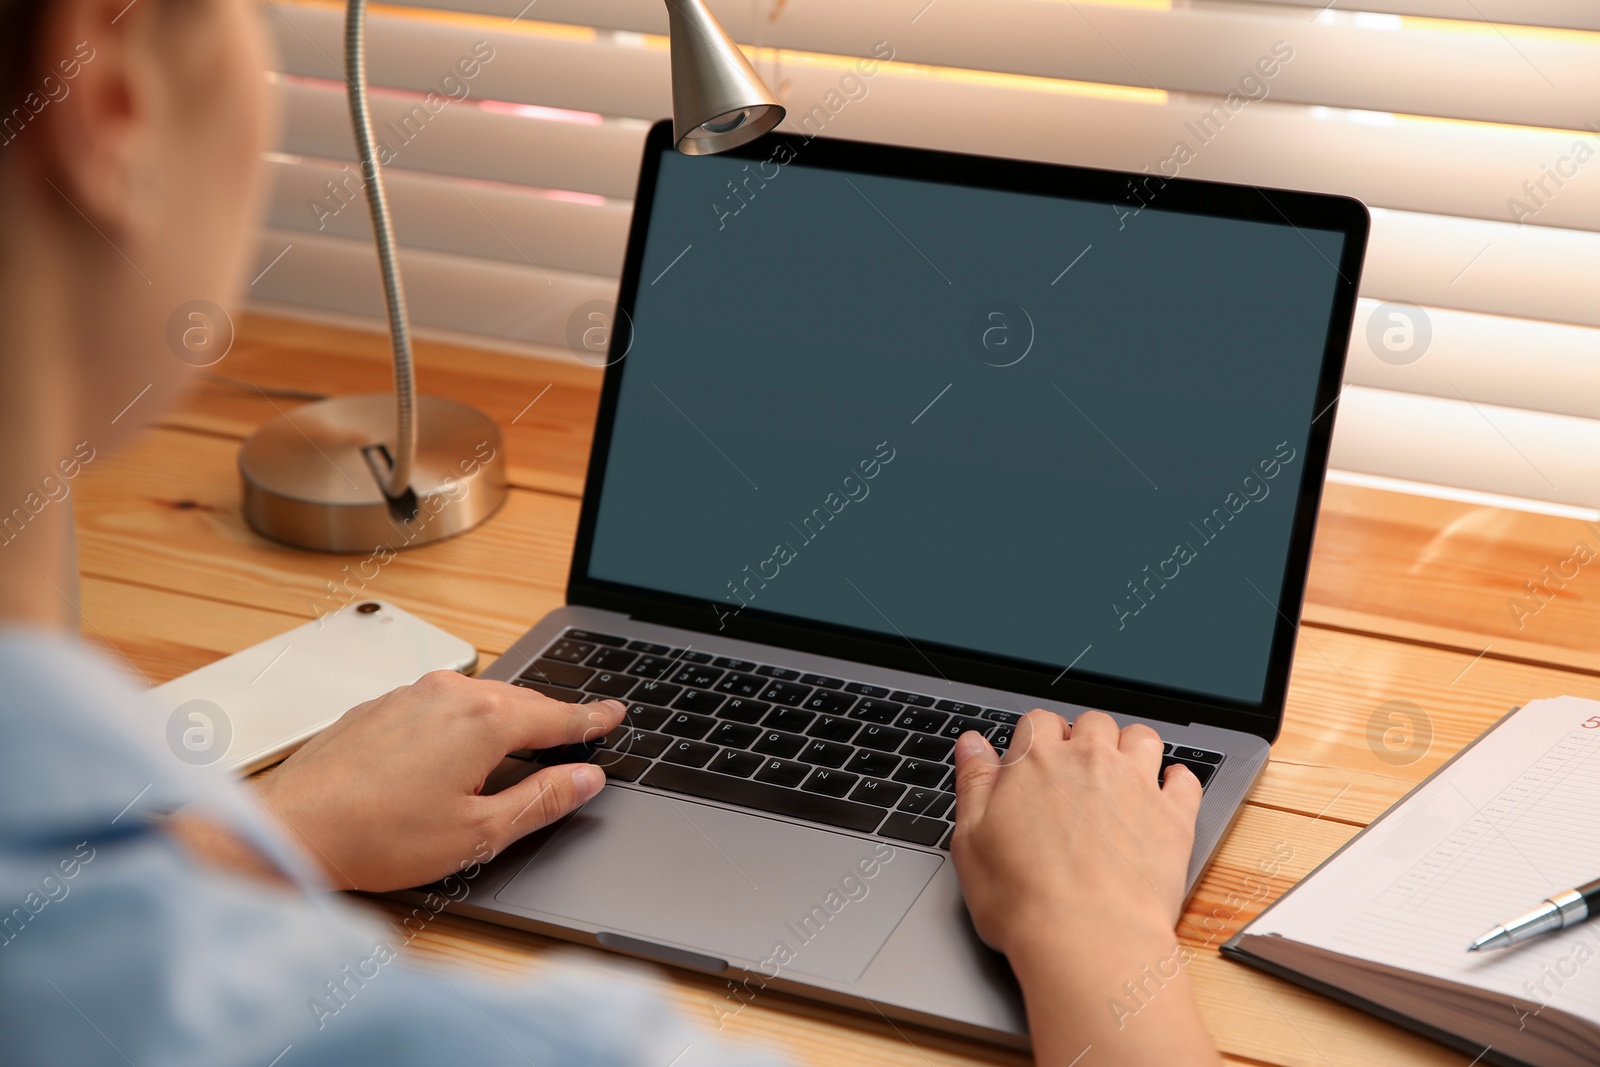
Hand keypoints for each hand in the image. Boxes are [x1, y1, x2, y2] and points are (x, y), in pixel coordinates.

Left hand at [251, 670, 623, 891]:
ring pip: (478, 699)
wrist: (294, 827)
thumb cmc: (379, 837)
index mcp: (485, 720)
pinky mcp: (380, 706)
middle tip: (578, 730)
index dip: (592, 719)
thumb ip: (541, 800)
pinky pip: (439, 704)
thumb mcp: (478, 833)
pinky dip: (463, 721)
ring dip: (505, 718)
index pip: (558, 715)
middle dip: (551, 717)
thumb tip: (585, 780)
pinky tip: (456, 749)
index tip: (614, 714)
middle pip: (521, 701)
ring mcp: (411, 694)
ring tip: (522, 741)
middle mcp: (451, 693)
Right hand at [951, 710, 1218, 1066]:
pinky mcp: (1174, 818)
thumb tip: (971, 745)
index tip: (1034, 761)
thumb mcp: (971, 840)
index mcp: (1037, 761)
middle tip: (1076, 772)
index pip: (1038, 721)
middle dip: (1084, 738)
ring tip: (1121, 774)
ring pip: (1141, 737)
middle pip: (1092, 722)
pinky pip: (1186, 780)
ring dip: (1131, 747)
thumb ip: (974, 783)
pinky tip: (1165, 794)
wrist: (1087, 939)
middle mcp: (1090, 761)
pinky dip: (1177, 781)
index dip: (1036, 738)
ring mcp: (1137, 785)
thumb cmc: (1024, 900)